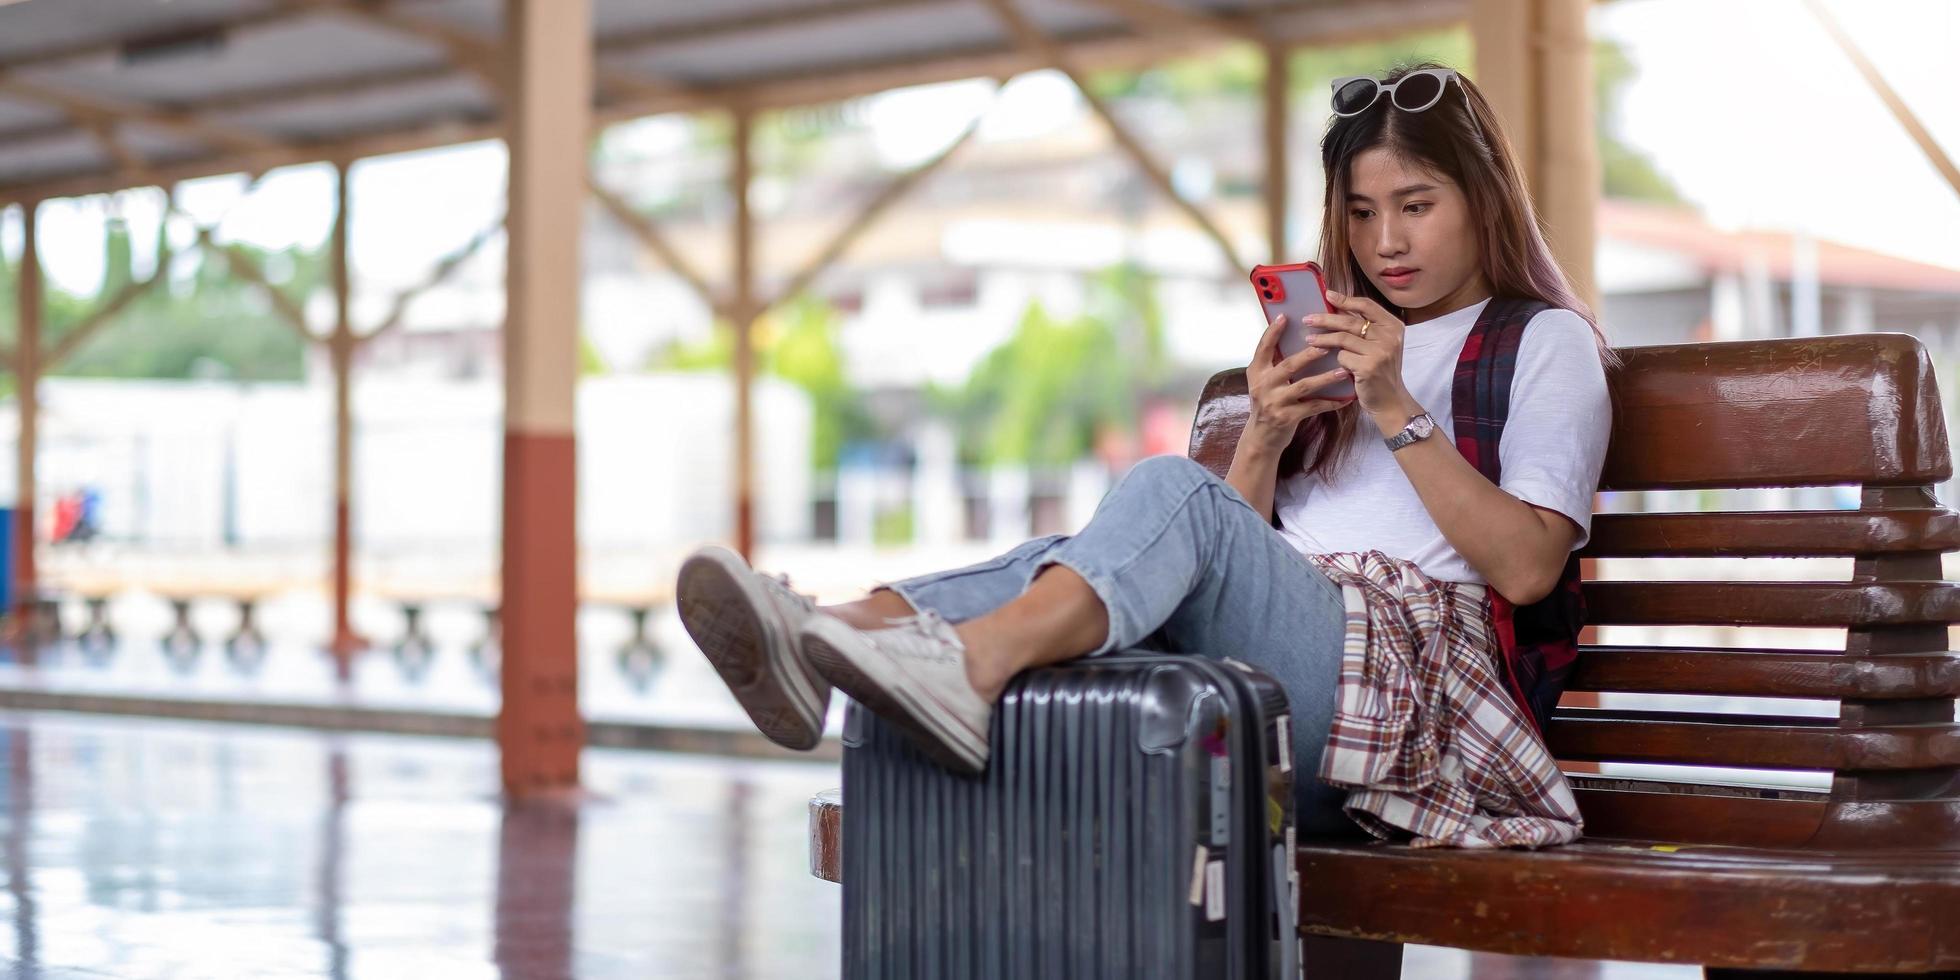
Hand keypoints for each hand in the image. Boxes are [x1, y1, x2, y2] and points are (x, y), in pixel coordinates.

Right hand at [1241, 311, 1355, 454]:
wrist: (1262, 438)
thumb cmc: (1268, 403)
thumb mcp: (1263, 382)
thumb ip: (1275, 363)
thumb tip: (1297, 339)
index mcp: (1256, 372)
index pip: (1263, 347)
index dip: (1273, 332)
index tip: (1285, 317)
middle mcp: (1262, 386)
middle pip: (1288, 366)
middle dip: (1308, 355)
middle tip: (1327, 345)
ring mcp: (1275, 403)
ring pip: (1304, 386)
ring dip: (1326, 378)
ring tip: (1343, 370)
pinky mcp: (1287, 417)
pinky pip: (1313, 407)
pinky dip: (1330, 402)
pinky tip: (1344, 398)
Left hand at [1305, 289, 1413, 421]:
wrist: (1390, 400)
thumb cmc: (1380, 370)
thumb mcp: (1379, 345)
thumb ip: (1364, 327)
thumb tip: (1336, 308)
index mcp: (1393, 326)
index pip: (1367, 305)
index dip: (1345, 299)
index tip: (1327, 295)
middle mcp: (1389, 337)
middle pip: (1350, 321)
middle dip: (1325, 319)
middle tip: (1307, 319)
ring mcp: (1380, 352)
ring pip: (1343, 339)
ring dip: (1322, 339)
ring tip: (1309, 340)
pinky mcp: (1369, 367)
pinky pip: (1342, 357)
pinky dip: (1337, 361)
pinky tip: (1336, 367)